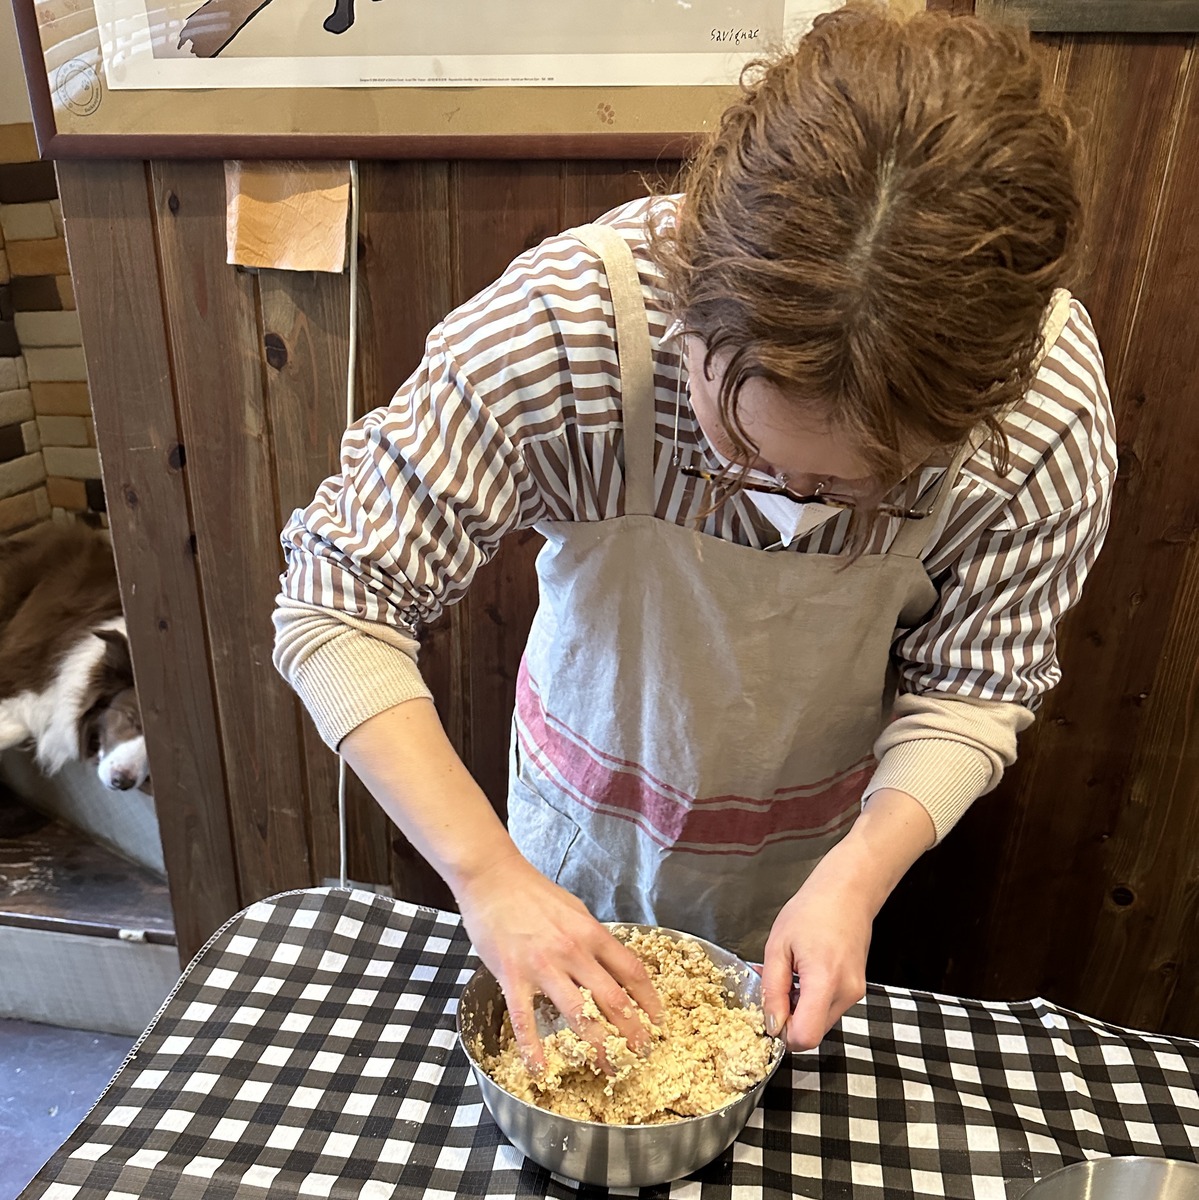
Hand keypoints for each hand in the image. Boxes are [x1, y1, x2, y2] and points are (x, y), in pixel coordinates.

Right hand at [455, 850, 664, 1073]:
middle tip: (641, 1053)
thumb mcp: (574, 909)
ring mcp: (543, 966)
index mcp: (591, 933)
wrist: (493, 878)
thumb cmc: (532, 892)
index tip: (658, 1019)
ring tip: (608, 1067)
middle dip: (632, 1031)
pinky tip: (540, 1069)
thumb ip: (590, 937)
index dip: (649, 999)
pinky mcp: (513, 977)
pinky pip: (525, 1020)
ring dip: (597, 1045)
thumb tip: (607, 960)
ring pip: (578, 1014)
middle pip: (613, 998)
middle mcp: (573, 951)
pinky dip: (533, 1048)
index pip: (631, 971)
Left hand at [759, 862, 873, 1050]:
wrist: (847, 893)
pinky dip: (813, 1001)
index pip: (805, 1037)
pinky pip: (829, 1009)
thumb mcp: (777, 946)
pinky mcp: (857, 990)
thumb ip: (772, 990)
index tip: (769, 1012)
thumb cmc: (810, 911)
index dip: (782, 1034)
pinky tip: (804, 975)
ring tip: (789, 976)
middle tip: (775, 987)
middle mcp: (846, 994)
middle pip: (813, 1033)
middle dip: (789, 1019)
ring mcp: (855, 994)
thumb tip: (771, 1025)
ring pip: (821, 1023)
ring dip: (800, 1010)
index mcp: (824, 981)